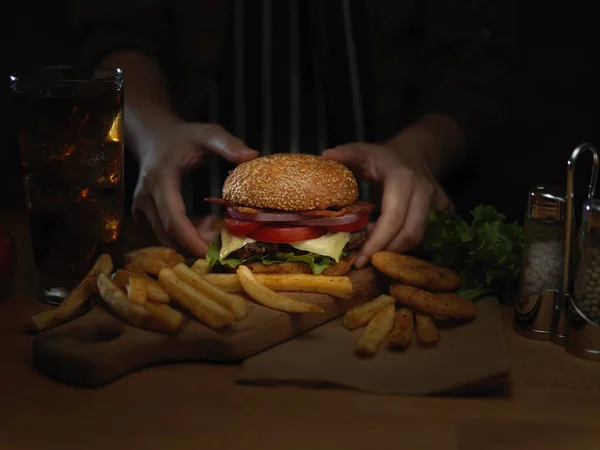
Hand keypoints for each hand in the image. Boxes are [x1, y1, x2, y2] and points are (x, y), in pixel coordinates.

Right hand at [132, 122, 257, 255]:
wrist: (154, 137)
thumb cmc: (183, 137)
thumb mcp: (207, 134)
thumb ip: (228, 144)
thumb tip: (252, 155)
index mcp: (161, 179)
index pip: (173, 218)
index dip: (191, 239)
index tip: (210, 251)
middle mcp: (146, 196)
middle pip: (168, 235)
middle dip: (196, 244)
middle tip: (221, 238)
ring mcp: (141, 207)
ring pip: (165, 238)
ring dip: (191, 241)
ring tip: (212, 225)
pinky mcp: (142, 214)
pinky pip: (162, 234)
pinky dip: (182, 236)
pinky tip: (200, 223)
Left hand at [323, 142, 451, 267]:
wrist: (416, 153)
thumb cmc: (383, 157)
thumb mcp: (363, 152)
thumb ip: (346, 154)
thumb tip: (325, 156)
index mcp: (403, 178)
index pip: (393, 217)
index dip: (377, 242)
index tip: (360, 260)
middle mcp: (425, 191)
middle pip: (410, 234)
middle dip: (387, 252)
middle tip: (366, 260)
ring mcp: (439, 202)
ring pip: (420, 239)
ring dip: (396, 249)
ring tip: (375, 249)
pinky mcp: (445, 212)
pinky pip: (427, 237)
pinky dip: (407, 245)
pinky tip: (389, 243)